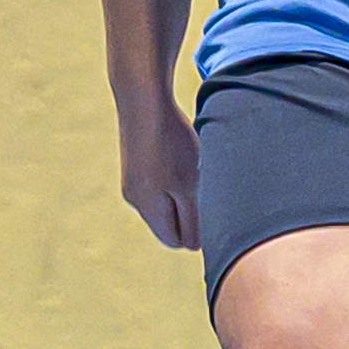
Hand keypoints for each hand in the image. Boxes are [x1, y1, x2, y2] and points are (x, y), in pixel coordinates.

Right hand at [117, 96, 199, 249]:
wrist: (144, 101)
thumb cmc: (172, 143)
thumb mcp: (189, 184)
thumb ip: (192, 219)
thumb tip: (194, 247)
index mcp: (147, 208)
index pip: (175, 241)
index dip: (198, 233)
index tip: (214, 209)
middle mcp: (135, 199)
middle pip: (170, 223)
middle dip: (191, 213)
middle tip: (209, 188)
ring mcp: (133, 181)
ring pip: (166, 202)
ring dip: (185, 193)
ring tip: (196, 168)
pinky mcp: (136, 164)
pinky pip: (161, 184)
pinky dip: (176, 176)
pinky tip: (184, 155)